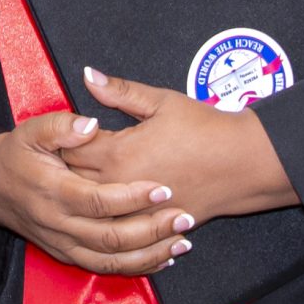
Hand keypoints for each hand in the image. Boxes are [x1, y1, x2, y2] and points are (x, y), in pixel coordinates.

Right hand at [0, 110, 192, 274]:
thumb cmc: (16, 155)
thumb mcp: (30, 130)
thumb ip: (61, 125)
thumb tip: (91, 124)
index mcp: (53, 191)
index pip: (98, 201)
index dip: (133, 197)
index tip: (165, 188)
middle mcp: (58, 224)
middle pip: (111, 237)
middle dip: (152, 230)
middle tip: (185, 217)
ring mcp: (63, 244)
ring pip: (111, 260)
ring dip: (150, 254)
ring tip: (183, 241)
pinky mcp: (67, 255)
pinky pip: (105, 268)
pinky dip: (136, 267)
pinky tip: (163, 259)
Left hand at [59, 68, 298, 222]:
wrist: (244, 163)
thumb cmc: (206, 129)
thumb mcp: (162, 102)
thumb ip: (120, 91)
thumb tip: (89, 75)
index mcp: (118, 153)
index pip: (69, 149)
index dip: (61, 141)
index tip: (59, 136)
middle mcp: (121, 186)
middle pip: (73, 182)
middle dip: (64, 170)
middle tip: (60, 160)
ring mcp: (135, 210)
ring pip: (92, 210)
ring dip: (81, 198)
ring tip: (74, 187)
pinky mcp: (151, 225)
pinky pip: (117, 228)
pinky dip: (107, 219)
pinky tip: (104, 211)